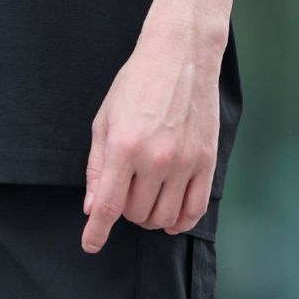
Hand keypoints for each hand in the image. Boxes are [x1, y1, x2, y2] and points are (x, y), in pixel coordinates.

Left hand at [81, 15, 223, 252]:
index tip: (91, 245)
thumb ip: (97, 168)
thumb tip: (92, 208)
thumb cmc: (138, 83)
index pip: (109, 206)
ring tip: (148, 199)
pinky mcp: (207, 161)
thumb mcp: (104, 121)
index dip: (97, 232)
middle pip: (136, 215)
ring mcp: (185, 162)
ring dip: (151, 217)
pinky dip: (180, 222)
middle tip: (127, 191)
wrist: (181, 54)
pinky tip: (171, 218)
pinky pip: (194, 209)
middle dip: (127, 211)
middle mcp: (156, 159)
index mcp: (125, 148)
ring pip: (164, 217)